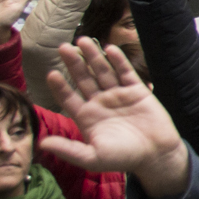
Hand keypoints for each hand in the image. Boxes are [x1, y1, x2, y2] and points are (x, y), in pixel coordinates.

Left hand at [43, 38, 188, 198]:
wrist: (156, 155)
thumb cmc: (124, 158)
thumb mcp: (92, 158)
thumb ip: (68, 150)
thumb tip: (41, 143)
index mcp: (86, 117)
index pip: (68, 97)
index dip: (60, 86)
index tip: (52, 74)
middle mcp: (100, 103)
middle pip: (83, 79)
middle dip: (74, 63)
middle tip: (63, 47)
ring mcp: (118, 95)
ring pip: (102, 71)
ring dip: (93, 56)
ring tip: (83, 40)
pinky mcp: (137, 91)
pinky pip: (126, 73)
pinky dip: (118, 61)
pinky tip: (109, 49)